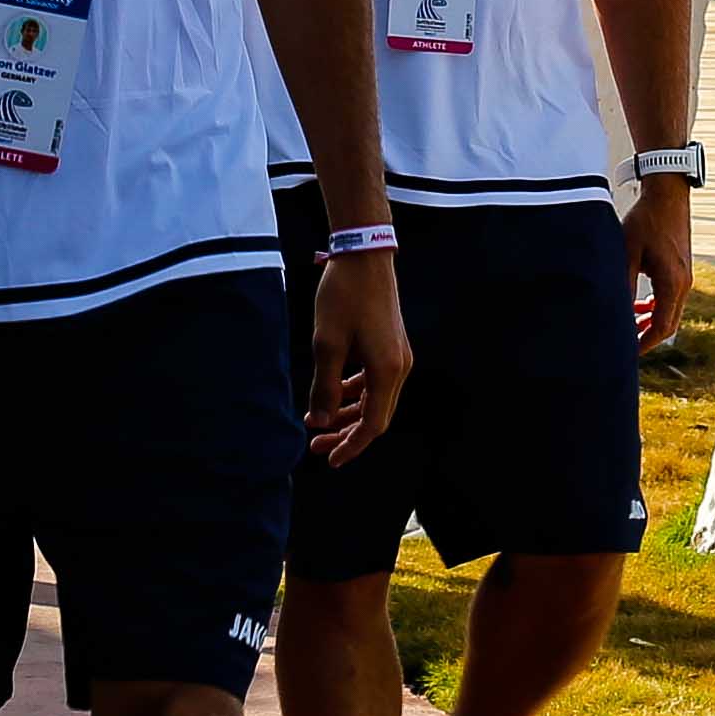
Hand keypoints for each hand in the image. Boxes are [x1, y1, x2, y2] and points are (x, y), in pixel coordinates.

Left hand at [304, 247, 411, 463]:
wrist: (364, 256)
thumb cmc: (344, 296)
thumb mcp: (327, 344)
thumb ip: (324, 387)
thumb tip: (320, 422)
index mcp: (386, 370)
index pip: (373, 425)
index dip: (351, 446)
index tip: (329, 460)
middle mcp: (399, 367)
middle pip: (376, 416)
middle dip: (346, 433)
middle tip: (315, 445)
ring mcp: (398, 355)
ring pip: (375, 399)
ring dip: (348, 413)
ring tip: (318, 422)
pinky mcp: (391, 345)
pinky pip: (375, 380)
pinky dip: (355, 392)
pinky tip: (333, 394)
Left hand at [624, 177, 697, 347]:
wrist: (667, 195)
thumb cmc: (645, 221)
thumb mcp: (627, 253)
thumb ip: (623, 286)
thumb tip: (614, 313)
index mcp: (672, 283)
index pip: (661, 327)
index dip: (643, 343)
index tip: (626, 353)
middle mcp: (683, 284)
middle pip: (668, 324)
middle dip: (646, 337)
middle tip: (624, 345)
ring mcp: (685, 277)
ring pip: (670, 312)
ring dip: (650, 322)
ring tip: (629, 325)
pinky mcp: (682, 270)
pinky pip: (671, 298)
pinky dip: (656, 307)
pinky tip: (639, 305)